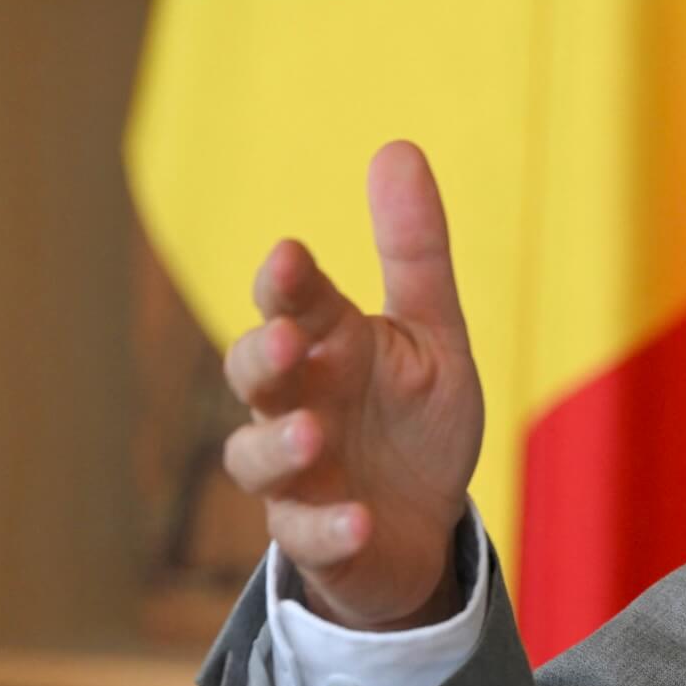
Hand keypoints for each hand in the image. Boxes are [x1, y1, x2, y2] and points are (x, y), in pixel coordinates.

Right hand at [220, 141, 485, 630]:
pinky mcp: (318, 539)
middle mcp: (297, 405)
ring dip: (279, 444)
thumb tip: (397, 146)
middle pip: (254, 376)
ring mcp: (297, 475)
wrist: (423, 523)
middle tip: (285, 340)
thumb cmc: (414, 418)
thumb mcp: (431, 331)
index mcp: (327, 347)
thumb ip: (415, 250)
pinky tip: (359, 516)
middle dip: (261, 357)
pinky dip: (329, 528)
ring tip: (314, 433)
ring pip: (256, 459)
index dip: (286, 283)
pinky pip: (310, 537)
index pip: (295, 305)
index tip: (289, 254)